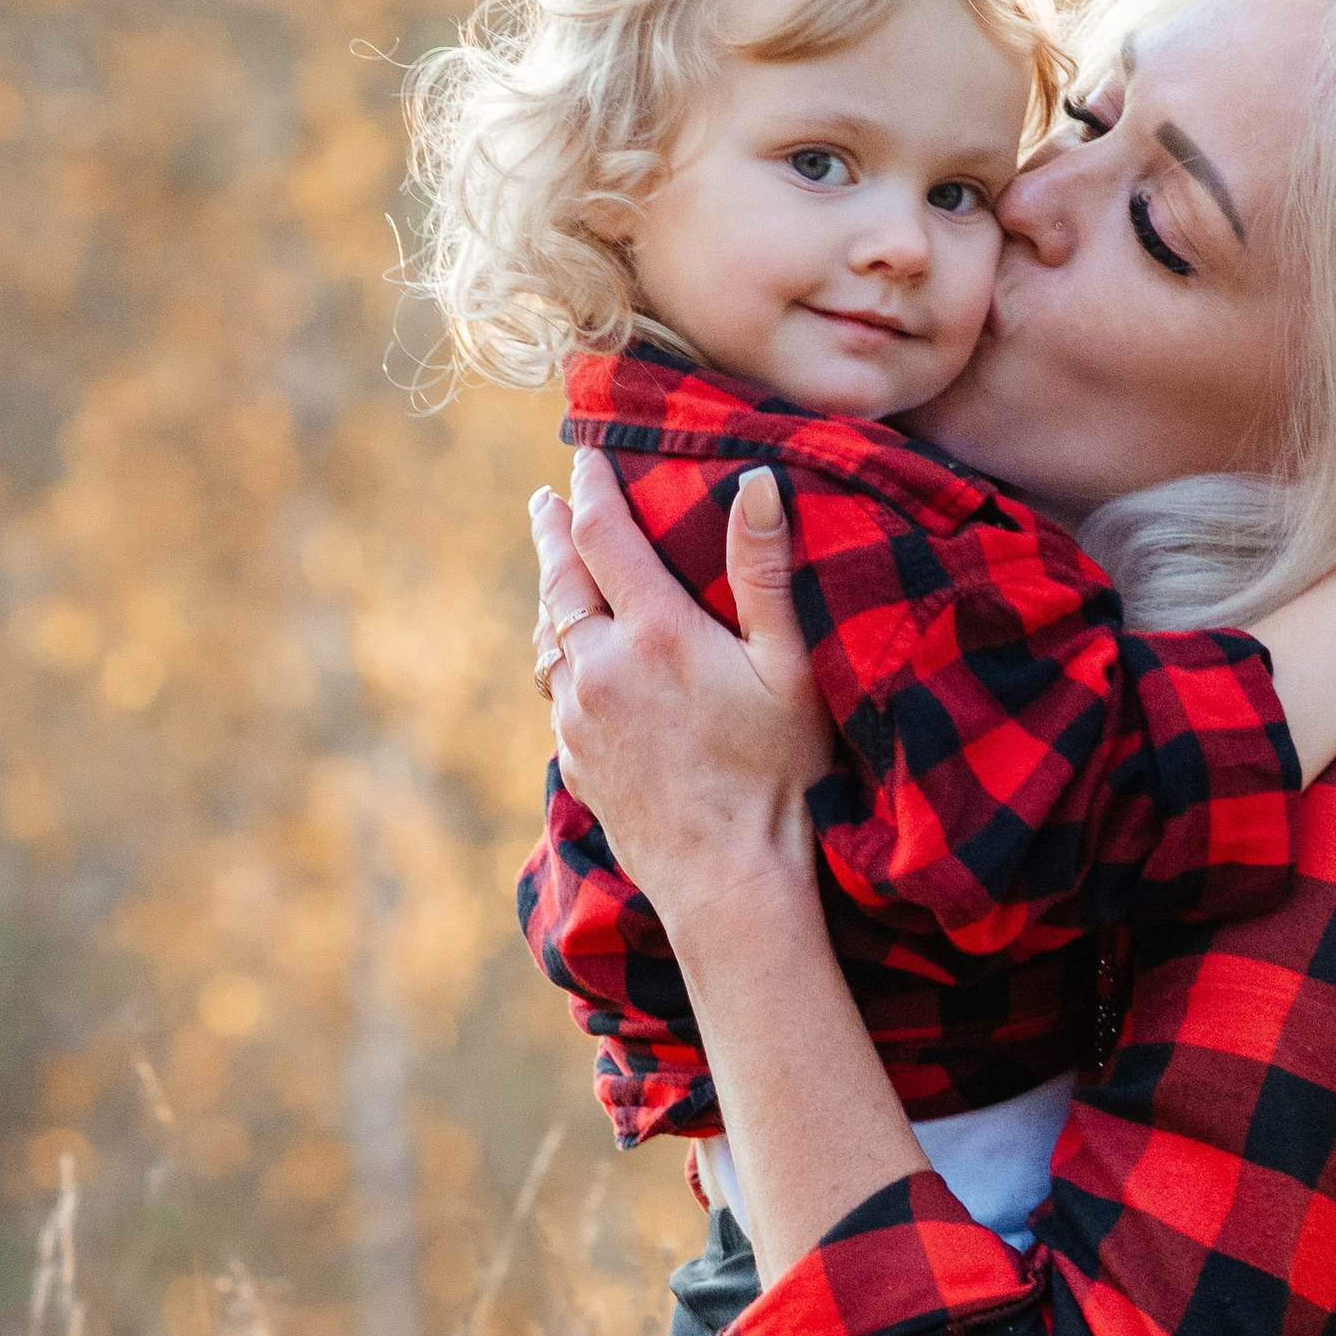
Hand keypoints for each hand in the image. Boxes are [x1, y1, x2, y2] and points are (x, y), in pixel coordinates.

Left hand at [532, 450, 834, 926]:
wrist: (728, 883)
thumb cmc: (777, 778)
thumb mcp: (789, 672)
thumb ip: (766, 573)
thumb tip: (756, 480)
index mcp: (655, 634)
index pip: (603, 533)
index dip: (591, 484)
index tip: (586, 452)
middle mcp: (600, 669)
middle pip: (559, 579)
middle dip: (553, 530)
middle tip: (546, 500)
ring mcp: (578, 718)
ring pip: (549, 637)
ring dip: (552, 596)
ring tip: (559, 573)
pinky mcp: (574, 759)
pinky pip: (555, 691)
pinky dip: (561, 659)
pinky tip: (577, 660)